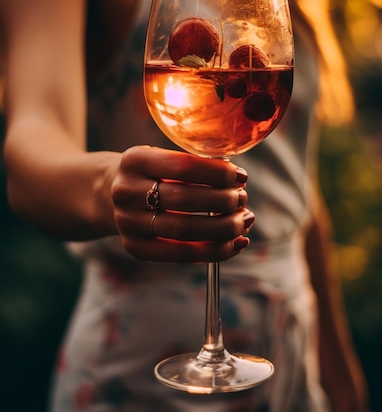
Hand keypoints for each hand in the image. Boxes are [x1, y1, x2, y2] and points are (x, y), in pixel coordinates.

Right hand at [111, 146, 252, 261]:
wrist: (107, 194)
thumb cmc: (150, 173)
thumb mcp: (161, 157)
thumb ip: (193, 166)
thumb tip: (238, 181)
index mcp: (135, 160)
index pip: (183, 166)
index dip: (218, 173)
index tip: (241, 176)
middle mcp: (125, 191)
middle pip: (184, 200)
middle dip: (223, 201)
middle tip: (242, 199)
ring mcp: (127, 222)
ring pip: (184, 230)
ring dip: (223, 227)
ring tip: (244, 220)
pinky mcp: (134, 247)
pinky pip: (180, 254)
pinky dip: (214, 251)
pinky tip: (235, 244)